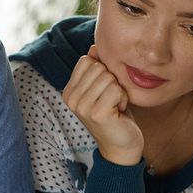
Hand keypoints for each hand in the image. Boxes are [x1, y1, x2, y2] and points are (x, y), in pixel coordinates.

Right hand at [63, 45, 142, 165]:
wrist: (121, 146)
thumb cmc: (114, 114)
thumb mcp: (102, 89)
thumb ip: (96, 68)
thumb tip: (94, 47)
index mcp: (68, 91)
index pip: (86, 60)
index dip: (102, 71)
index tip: (104, 90)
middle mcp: (71, 99)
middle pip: (98, 67)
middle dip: (112, 80)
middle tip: (111, 99)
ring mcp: (82, 107)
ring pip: (108, 77)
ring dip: (118, 90)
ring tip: (115, 105)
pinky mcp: (97, 114)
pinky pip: (116, 89)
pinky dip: (123, 98)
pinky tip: (118, 111)